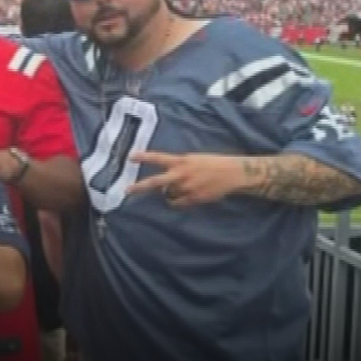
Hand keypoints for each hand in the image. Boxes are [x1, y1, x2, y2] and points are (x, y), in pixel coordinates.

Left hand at [126, 151, 244, 207]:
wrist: (233, 173)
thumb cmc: (212, 164)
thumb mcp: (193, 159)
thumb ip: (178, 166)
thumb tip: (165, 180)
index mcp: (181, 161)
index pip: (159, 158)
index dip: (144, 157)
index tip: (130, 157)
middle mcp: (181, 175)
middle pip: (156, 182)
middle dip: (140, 187)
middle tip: (127, 190)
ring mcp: (187, 188)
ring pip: (168, 194)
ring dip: (169, 193)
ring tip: (183, 187)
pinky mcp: (194, 198)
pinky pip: (178, 203)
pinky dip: (178, 201)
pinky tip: (187, 196)